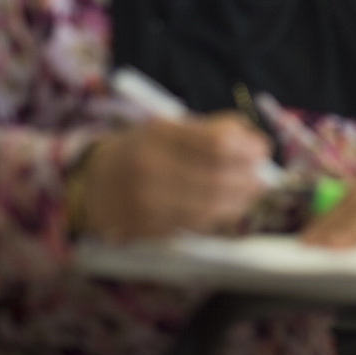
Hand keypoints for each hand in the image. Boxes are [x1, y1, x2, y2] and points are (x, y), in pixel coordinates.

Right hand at [79, 114, 269, 241]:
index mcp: (159, 134)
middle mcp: (151, 167)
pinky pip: (195, 225)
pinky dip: (219, 217)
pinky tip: (228, 208)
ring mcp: (148, 201)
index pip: (217, 144)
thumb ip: (212, 129)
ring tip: (251, 193)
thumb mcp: (169, 126)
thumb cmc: (141, 149)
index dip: (248, 148)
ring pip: (210, 207)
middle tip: (262, 177)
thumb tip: (253, 139)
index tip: (262, 150)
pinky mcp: (148, 228)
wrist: (93, 183)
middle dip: (249, 179)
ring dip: (240, 201)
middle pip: (217, 178)